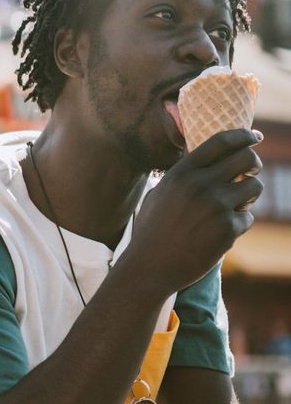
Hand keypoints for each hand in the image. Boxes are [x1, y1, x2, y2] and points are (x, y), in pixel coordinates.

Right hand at [124, 128, 261, 295]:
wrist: (150, 267)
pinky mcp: (228, 229)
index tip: (255, 136)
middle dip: (254, 164)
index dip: (243, 136)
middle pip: (247, 158)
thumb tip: (210, 161)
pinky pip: (247, 218)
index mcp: (182, 174)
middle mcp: (200, 185)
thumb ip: (183, 177)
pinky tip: (217, 235)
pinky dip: (237, 225)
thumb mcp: (159, 195)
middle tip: (250, 172)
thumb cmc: (152, 231)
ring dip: (248, 196)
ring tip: (231, 208)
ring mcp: (216, 207)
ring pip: (254, 186)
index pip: (221, 142)